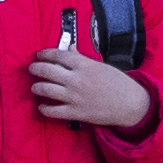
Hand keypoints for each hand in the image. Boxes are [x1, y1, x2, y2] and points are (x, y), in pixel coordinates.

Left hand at [30, 44, 151, 128]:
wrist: (130, 104)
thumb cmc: (118, 83)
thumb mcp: (100, 66)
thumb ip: (81, 59)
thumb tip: (68, 49)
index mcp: (84, 65)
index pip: (57, 55)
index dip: (45, 54)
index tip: (39, 55)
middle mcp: (76, 79)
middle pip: (47, 71)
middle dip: (35, 68)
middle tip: (32, 69)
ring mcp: (74, 97)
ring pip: (46, 89)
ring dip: (36, 87)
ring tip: (35, 87)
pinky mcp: (76, 112)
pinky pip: (53, 111)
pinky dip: (44, 109)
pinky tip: (42, 106)